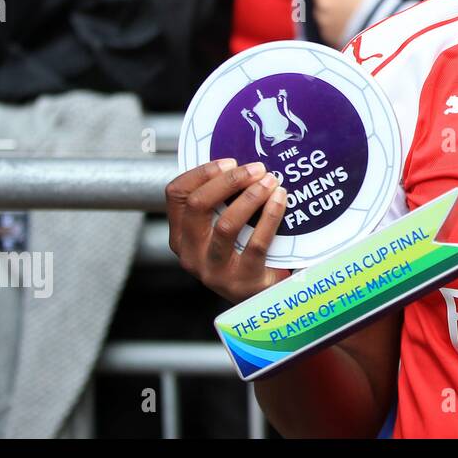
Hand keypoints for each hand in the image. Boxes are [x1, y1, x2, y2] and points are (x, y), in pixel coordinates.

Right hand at [165, 159, 291, 303]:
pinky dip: (270, 216)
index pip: (176, 195)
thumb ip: (221, 201)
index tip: (230, 161)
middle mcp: (190, 254)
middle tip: (257, 168)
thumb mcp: (222, 227)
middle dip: (229, 180)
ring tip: (271, 182)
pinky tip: (280, 201)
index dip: (202, 172)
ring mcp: (213, 270)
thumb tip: (241, 164)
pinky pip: (256, 243)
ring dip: (250, 197)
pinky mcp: (241, 281)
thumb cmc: (242, 253)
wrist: (261, 296)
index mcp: (181, 236)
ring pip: (226, 225)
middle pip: (198, 205)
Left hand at [306, 0, 379, 47]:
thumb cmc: (374, 0)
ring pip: (321, 10)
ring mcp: (324, 19)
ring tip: (347, 12)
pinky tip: (347, 23)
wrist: (380, 27)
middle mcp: (324, 2)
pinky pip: (326, 25)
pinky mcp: (327, 33)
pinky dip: (333, 24)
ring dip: (330, 9)